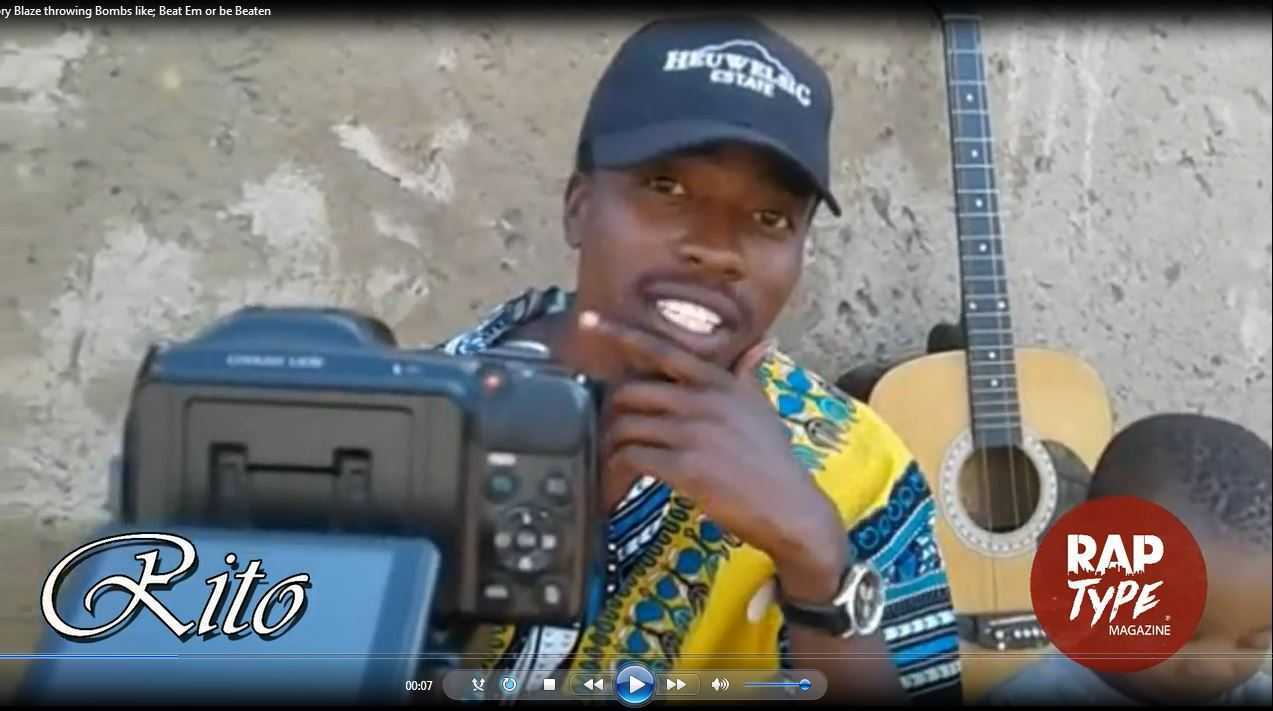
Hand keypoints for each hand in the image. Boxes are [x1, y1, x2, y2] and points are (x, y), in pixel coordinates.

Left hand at [577, 310, 848, 603]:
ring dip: (611, 447)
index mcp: (719, 382)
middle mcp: (702, 400)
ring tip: (611, 464)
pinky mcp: (684, 467)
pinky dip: (616, 472)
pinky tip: (617, 484)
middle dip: (612, 413)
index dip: (620, 333)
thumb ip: (748, 375)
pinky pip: (631, 458)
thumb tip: (761, 344)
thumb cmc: (774, 459)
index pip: (661, 349)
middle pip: (630, 391)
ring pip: (626, 426)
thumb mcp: (762, 408)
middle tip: (610, 432)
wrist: (789, 507)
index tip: (588, 320)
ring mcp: (692, 433)